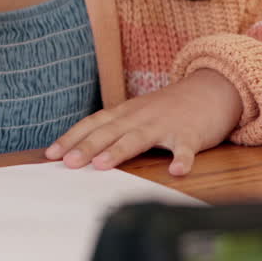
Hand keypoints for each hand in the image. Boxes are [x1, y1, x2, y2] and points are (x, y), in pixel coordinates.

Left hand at [44, 68, 243, 175]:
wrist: (210, 89)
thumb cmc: (167, 109)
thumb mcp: (136, 114)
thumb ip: (114, 130)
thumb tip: (82, 150)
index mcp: (124, 113)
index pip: (92, 124)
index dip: (71, 138)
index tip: (51, 154)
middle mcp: (139, 117)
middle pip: (109, 132)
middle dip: (87, 147)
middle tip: (68, 163)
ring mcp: (165, 125)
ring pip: (138, 138)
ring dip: (119, 151)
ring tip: (103, 165)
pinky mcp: (190, 134)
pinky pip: (185, 148)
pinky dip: (182, 159)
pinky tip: (177, 171)